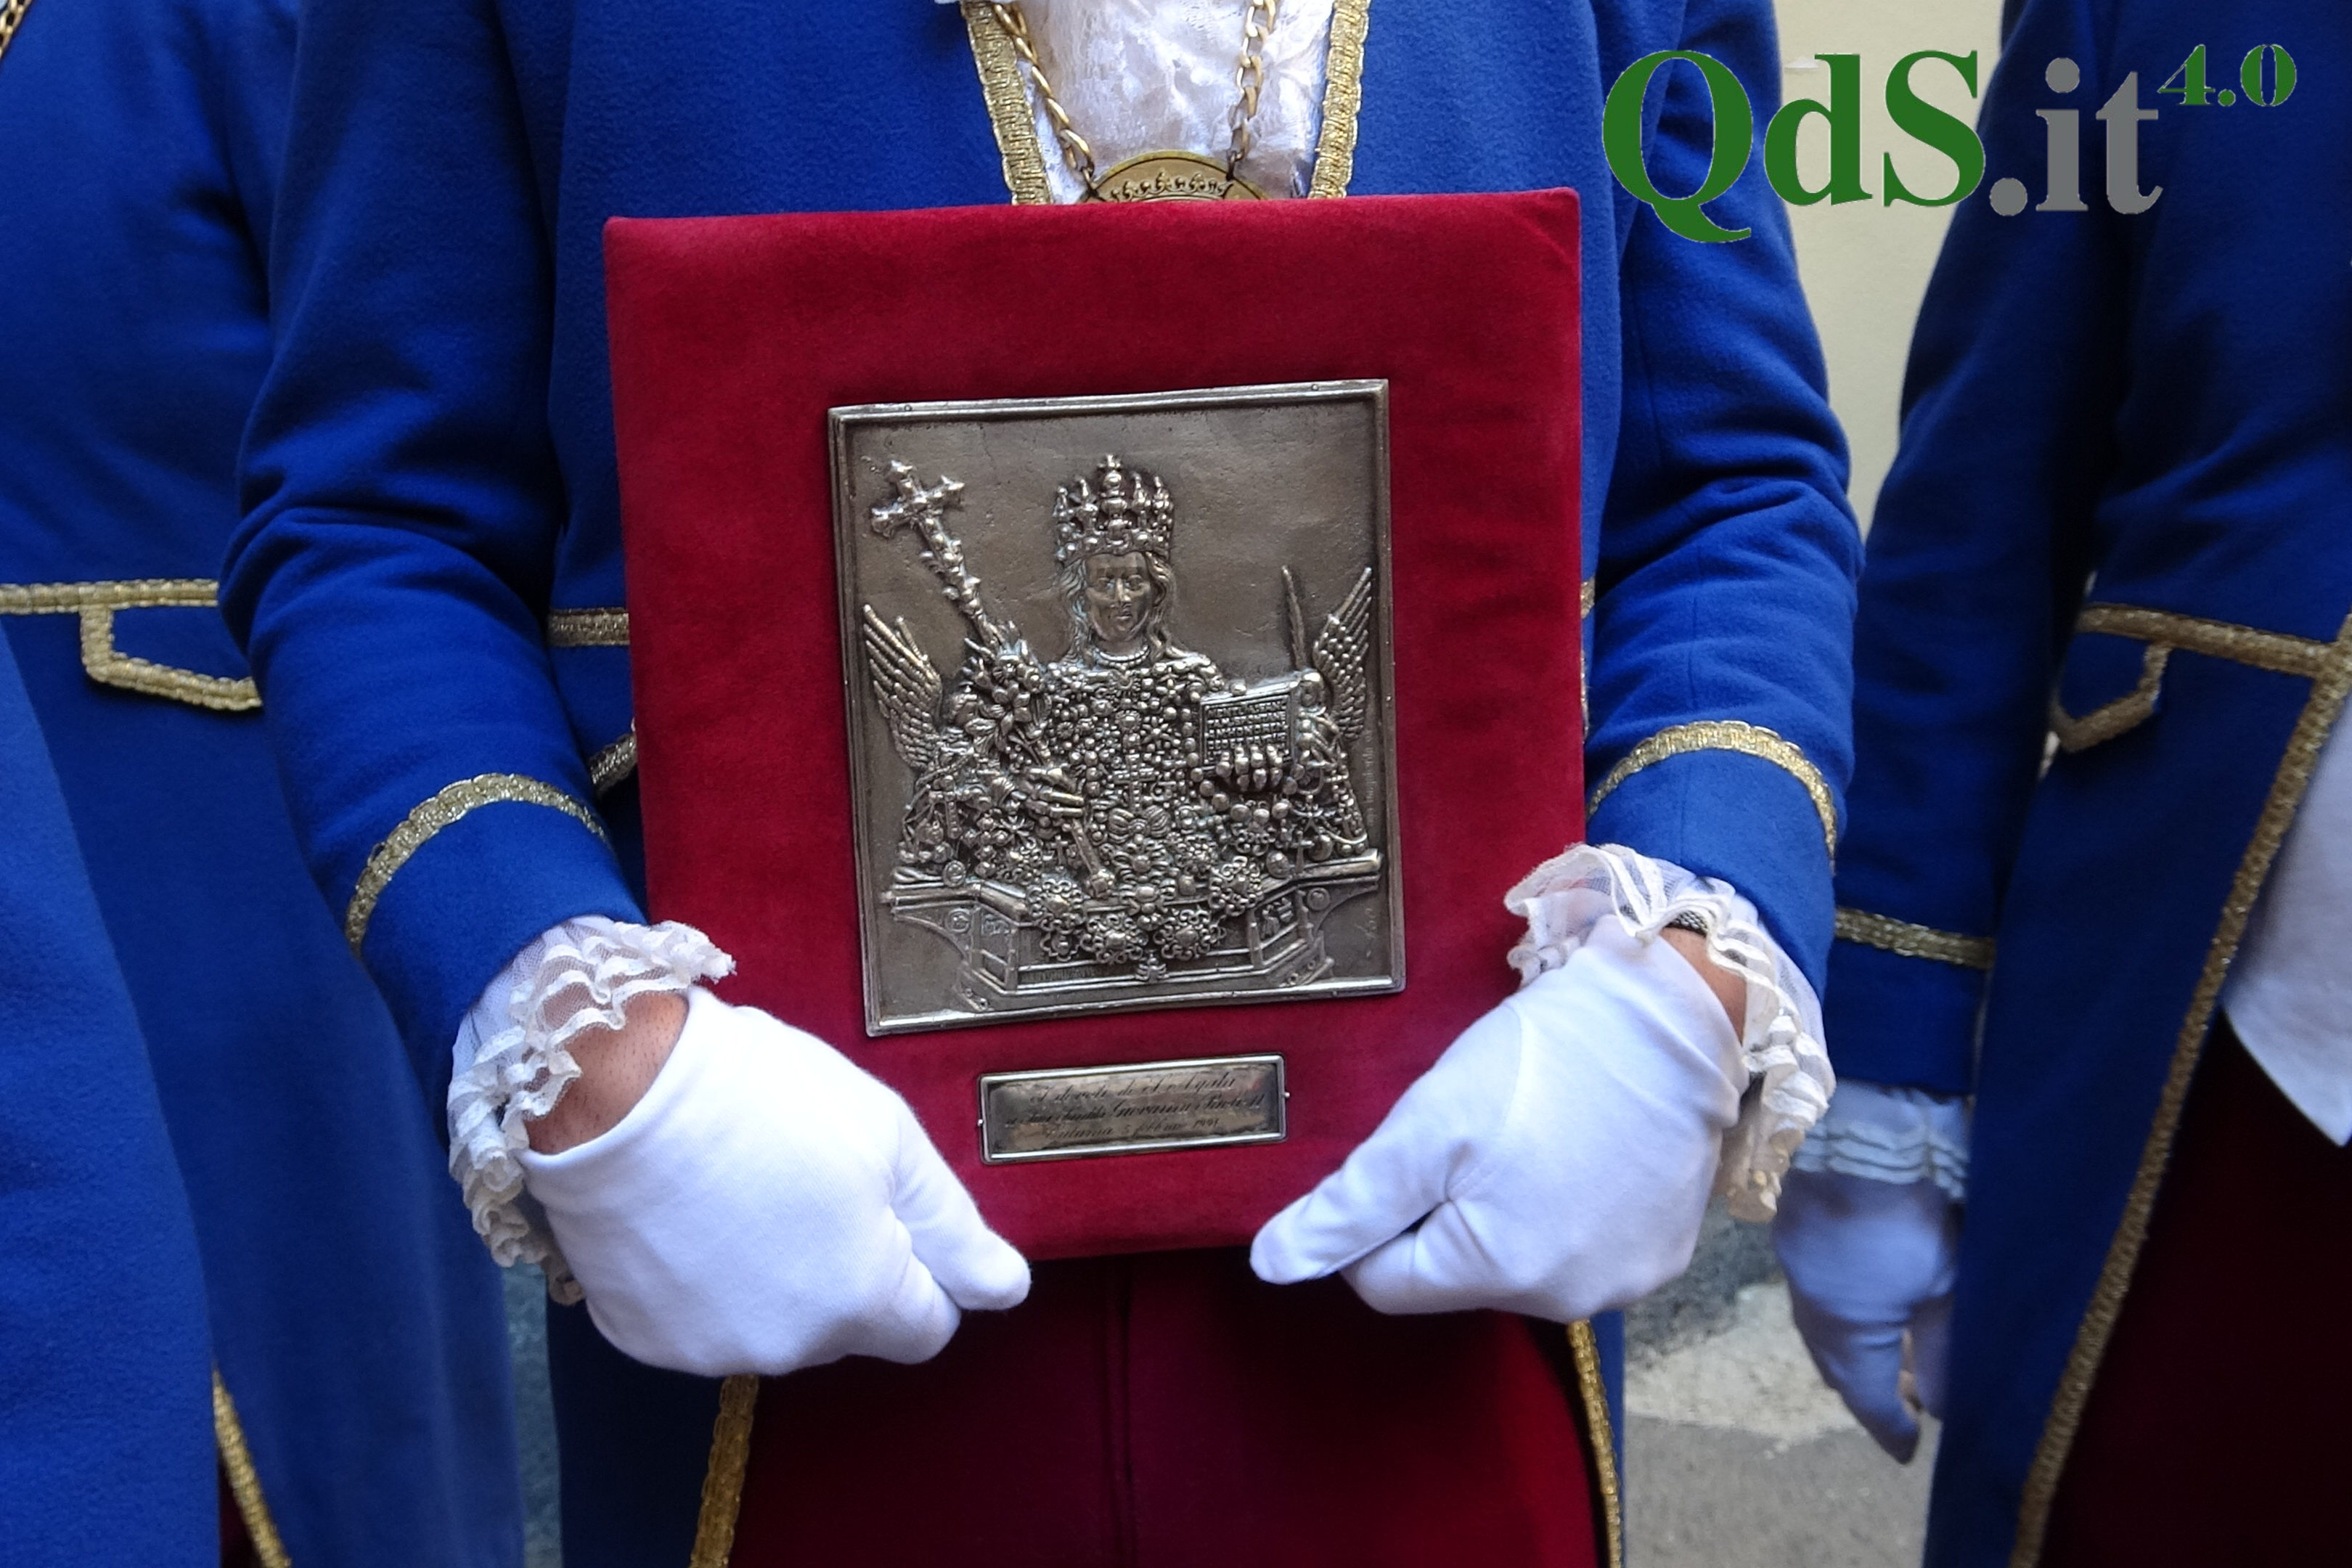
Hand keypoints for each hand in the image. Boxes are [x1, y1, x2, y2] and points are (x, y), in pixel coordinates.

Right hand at [517, 988, 1028, 1375]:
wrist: (617, 1084)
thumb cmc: (765, 1096)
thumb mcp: (888, 1137)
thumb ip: (953, 1225)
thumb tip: (1006, 1288)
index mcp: (863, 1301)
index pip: (927, 1325)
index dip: (919, 1265)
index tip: (882, 1204)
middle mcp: (790, 1347)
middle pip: (849, 1324)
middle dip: (845, 1264)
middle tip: (805, 1175)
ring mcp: (709, 1349)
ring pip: (774, 1323)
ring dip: (774, 1273)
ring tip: (742, 1184)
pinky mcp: (642, 1336)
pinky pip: (699, 1319)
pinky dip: (704, 1280)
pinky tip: (690, 1212)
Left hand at [1250, 916, 1745, 1320]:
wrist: (1673, 1012)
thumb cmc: (1544, 1060)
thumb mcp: (1427, 1125)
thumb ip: (1348, 1206)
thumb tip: (1270, 1267)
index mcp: (1498, 1273)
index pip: (1384, 1281)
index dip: (1372, 1218)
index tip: (1404, 1149)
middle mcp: (1566, 1299)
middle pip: (1453, 1273)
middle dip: (1442, 1210)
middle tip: (1469, 1130)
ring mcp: (1625, 1282)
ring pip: (1515, 1261)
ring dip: (1502, 1210)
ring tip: (1526, 1131)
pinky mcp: (1664, 1254)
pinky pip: (1580, 1247)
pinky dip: (1564, 1207)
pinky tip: (1577, 1146)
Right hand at [1773, 1167, 1956, 1462]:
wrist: (1856, 1123)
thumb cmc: (1906, 1212)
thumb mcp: (1943, 1285)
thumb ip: (1944, 1347)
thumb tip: (1947, 1408)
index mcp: (1843, 1326)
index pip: (1865, 1394)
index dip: (1888, 1425)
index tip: (1909, 1450)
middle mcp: (1811, 1300)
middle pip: (1834, 1362)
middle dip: (1862, 1388)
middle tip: (1893, 1407)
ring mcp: (1798, 1258)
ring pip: (1821, 1322)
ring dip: (1848, 1346)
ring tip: (1880, 1355)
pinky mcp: (1796, 1220)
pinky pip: (1815, 1286)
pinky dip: (1839, 1306)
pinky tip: (1858, 1296)